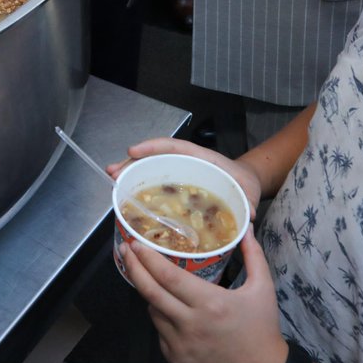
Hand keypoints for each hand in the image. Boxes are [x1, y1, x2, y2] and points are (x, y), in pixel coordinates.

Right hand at [106, 137, 261, 214]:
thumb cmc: (244, 184)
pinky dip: (140, 185)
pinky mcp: (176, 185)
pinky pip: (155, 181)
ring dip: (131, 172)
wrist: (245, 184)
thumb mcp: (249, 192)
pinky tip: (126, 195)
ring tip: (113, 180)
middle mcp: (187, 162)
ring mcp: (179, 172)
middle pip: (156, 156)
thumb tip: (248, 215)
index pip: (176, 147)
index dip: (153, 147)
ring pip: (151, 168)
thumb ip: (249, 202)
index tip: (134, 151)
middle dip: (133, 161)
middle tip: (114, 172)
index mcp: (204, 158)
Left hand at [122, 232, 287, 362]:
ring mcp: (181, 345)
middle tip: (125, 250)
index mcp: (211, 303)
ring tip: (153, 279)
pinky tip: (169, 309)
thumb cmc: (262, 328)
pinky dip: (161, 318)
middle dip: (133, 268)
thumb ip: (253, 255)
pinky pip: (159, 333)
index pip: (169, 277)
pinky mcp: (176, 360)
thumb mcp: (263, 288)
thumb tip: (247, 229)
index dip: (148, 259)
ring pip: (153, 312)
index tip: (136, 243)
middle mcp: (191, 324)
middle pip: (151, 292)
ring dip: (150, 294)